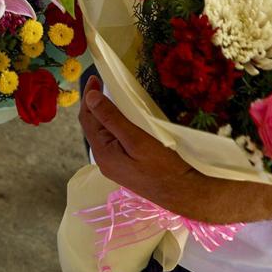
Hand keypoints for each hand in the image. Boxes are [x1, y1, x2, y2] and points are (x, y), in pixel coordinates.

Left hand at [79, 77, 194, 212]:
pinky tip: (120, 120)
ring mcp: (113, 166)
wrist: (184, 193)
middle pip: (91, 126)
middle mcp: (103, 161)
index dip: (88, 96)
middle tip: (100, 83)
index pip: (87, 118)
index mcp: (103, 153)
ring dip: (102, 115)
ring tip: (109, 97)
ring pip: (101, 134)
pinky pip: (111, 141)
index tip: (94, 77)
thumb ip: (111, 119)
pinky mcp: (124, 168)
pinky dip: (111, 126)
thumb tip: (90, 98)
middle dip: (93, 104)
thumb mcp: (136, 139)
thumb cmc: (163, 167)